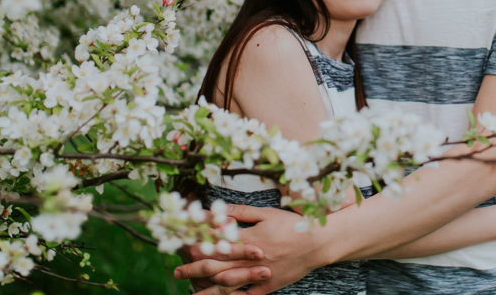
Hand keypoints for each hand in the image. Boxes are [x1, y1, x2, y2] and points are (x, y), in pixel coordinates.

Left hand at [173, 204, 322, 294]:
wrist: (318, 243)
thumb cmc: (292, 226)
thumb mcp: (267, 213)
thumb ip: (241, 212)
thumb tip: (220, 208)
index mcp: (248, 238)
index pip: (217, 242)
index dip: (198, 245)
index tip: (182, 246)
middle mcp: (250, 258)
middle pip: (216, 265)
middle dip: (194, 269)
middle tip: (178, 272)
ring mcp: (258, 273)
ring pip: (227, 284)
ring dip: (207, 288)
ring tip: (192, 291)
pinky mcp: (268, 285)